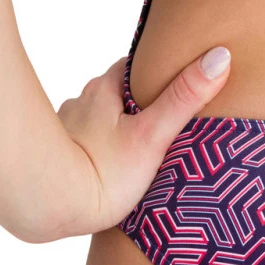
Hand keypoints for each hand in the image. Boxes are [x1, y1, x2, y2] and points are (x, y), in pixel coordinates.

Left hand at [52, 44, 231, 237]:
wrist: (45, 208)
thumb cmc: (101, 172)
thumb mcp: (153, 134)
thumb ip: (184, 97)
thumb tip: (219, 56)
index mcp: (105, 87)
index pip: (134, 66)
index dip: (155, 71)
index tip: (173, 79)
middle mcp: (81, 101)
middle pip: (115, 91)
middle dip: (136, 101)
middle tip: (160, 117)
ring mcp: (65, 128)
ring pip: (96, 117)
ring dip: (113, 125)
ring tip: (134, 146)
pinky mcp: (55, 156)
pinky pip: (81, 142)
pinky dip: (94, 148)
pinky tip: (105, 166)